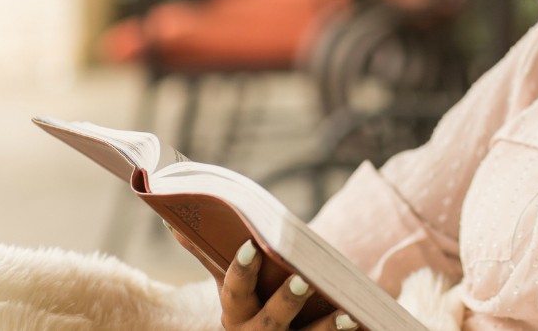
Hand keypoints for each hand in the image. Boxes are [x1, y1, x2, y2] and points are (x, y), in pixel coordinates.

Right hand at [169, 229, 358, 330]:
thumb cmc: (249, 305)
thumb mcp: (231, 284)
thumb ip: (207, 254)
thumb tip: (171, 218)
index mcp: (234, 311)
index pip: (233, 290)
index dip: (241, 270)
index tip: (250, 246)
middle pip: (269, 322)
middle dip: (285, 302)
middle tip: (302, 280)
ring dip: (326, 328)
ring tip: (347, 313)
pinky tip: (366, 325)